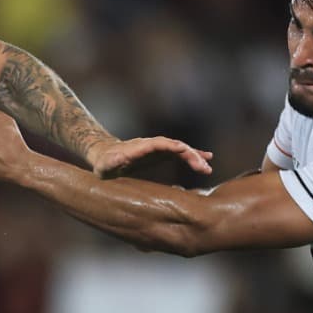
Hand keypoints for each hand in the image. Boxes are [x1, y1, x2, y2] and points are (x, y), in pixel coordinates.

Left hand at [88, 136, 211, 178]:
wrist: (106, 156)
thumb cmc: (104, 163)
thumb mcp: (105, 165)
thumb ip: (112, 162)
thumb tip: (118, 159)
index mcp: (141, 147)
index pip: (160, 144)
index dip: (173, 147)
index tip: (185, 151)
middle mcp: (153, 145)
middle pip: (175, 146)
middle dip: (190, 155)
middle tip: (203, 168)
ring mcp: (158, 149)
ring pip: (180, 150)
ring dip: (195, 157)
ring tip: (208, 167)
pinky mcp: (161, 155)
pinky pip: (180, 155)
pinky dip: (192, 157)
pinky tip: (205, 162)